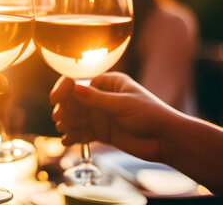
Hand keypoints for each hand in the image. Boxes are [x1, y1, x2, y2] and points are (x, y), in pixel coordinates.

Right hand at [50, 72, 181, 161]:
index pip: (79, 82)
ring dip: (67, 123)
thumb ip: (98, 99)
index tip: (55, 99)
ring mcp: (100, 115)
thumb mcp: (124, 105)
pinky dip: (73, 136)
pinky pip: (82, 132)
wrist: (166, 140)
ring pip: (76, 117)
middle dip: (64, 109)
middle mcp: (101, 98)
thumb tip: (75, 89)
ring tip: (64, 129)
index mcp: (108, 83)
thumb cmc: (151, 115)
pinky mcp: (101, 132)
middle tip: (60, 118)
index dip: (65, 89)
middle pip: (74, 101)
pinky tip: (68, 141)